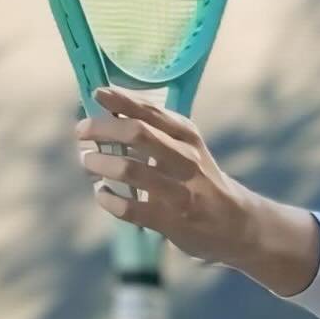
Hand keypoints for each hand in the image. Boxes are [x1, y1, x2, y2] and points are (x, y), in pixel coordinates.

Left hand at [76, 88, 319, 290]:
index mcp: (189, 137)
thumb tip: (109, 115)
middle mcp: (187, 159)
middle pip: (137, 133)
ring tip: (88, 162)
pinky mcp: (172, 221)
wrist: (237, 225)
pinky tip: (102, 193)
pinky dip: (107, 199)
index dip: (120, 100)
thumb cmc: (201, 182)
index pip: (151, 111)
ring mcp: (180, 191)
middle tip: (82, 131)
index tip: (97, 93)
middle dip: (102, 128)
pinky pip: (129, 208)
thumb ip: (156, 134)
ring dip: (99, 163)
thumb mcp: (189, 150)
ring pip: (129, 169)